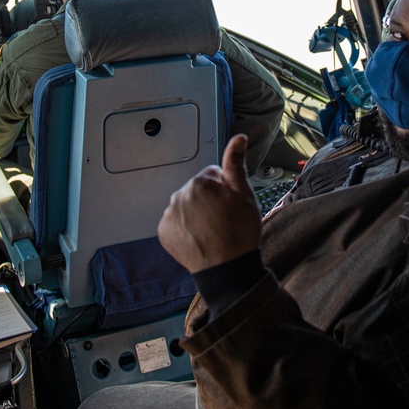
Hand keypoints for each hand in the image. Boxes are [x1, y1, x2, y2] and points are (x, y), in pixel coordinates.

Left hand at [158, 135, 262, 272]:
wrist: (227, 270)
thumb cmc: (239, 233)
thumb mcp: (245, 195)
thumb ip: (236, 164)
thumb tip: (238, 138)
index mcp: (199, 183)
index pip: (212, 175)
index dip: (225, 188)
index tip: (230, 204)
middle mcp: (179, 195)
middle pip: (198, 190)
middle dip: (210, 199)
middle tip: (224, 218)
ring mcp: (169, 215)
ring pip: (187, 205)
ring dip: (197, 213)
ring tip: (212, 229)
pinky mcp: (164, 232)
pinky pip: (176, 222)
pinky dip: (186, 227)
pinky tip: (200, 237)